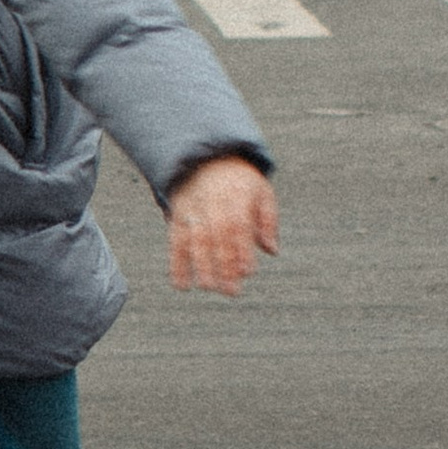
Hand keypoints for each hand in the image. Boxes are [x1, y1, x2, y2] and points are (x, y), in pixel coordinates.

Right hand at [167, 153, 278, 291]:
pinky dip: (176, 263)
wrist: (205, 156)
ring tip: (208, 287)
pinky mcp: (178, 216)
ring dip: (200, 265)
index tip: (247, 272)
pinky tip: (181, 285)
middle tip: (231, 291)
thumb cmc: (240, 181)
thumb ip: (268, 221)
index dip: (242, 249)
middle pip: (217, 235)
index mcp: (237, 196)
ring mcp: (193, 209)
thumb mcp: (261, 191)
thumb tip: (272, 250)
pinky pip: (175, 241)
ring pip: (195, 239)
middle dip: (223, 264)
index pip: (238, 225)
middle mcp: (212, 203)